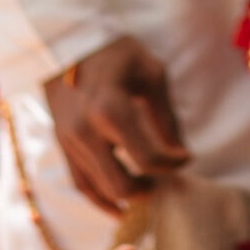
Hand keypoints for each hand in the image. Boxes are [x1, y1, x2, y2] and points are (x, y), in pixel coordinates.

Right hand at [45, 38, 189, 214]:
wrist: (71, 42)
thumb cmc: (117, 53)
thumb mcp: (150, 74)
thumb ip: (165, 118)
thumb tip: (181, 155)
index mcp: (111, 110)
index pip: (148, 158)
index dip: (172, 165)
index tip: (186, 158)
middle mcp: (86, 132)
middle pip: (122, 184)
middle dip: (149, 187)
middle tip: (166, 177)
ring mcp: (70, 142)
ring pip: (101, 189)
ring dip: (128, 195)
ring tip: (149, 186)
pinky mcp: (63, 145)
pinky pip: (81, 184)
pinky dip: (100, 200)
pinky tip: (120, 207)